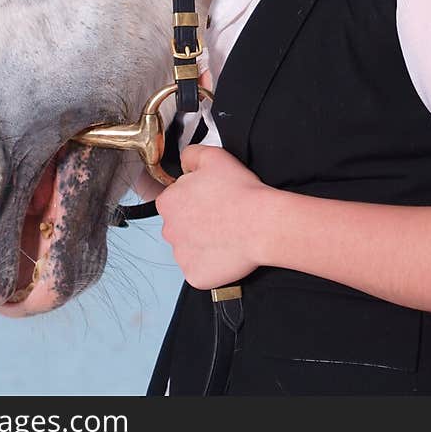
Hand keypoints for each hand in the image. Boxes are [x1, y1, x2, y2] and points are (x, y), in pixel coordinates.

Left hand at [156, 145, 271, 289]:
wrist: (262, 224)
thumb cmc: (240, 192)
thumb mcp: (213, 156)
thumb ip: (190, 155)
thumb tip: (184, 162)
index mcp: (168, 202)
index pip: (173, 199)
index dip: (194, 196)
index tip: (210, 198)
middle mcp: (169, 230)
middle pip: (179, 224)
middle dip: (195, 220)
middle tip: (220, 215)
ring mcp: (181, 256)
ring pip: (188, 247)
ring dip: (202, 241)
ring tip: (226, 232)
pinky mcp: (195, 276)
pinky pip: (198, 268)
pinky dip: (210, 262)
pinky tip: (226, 250)